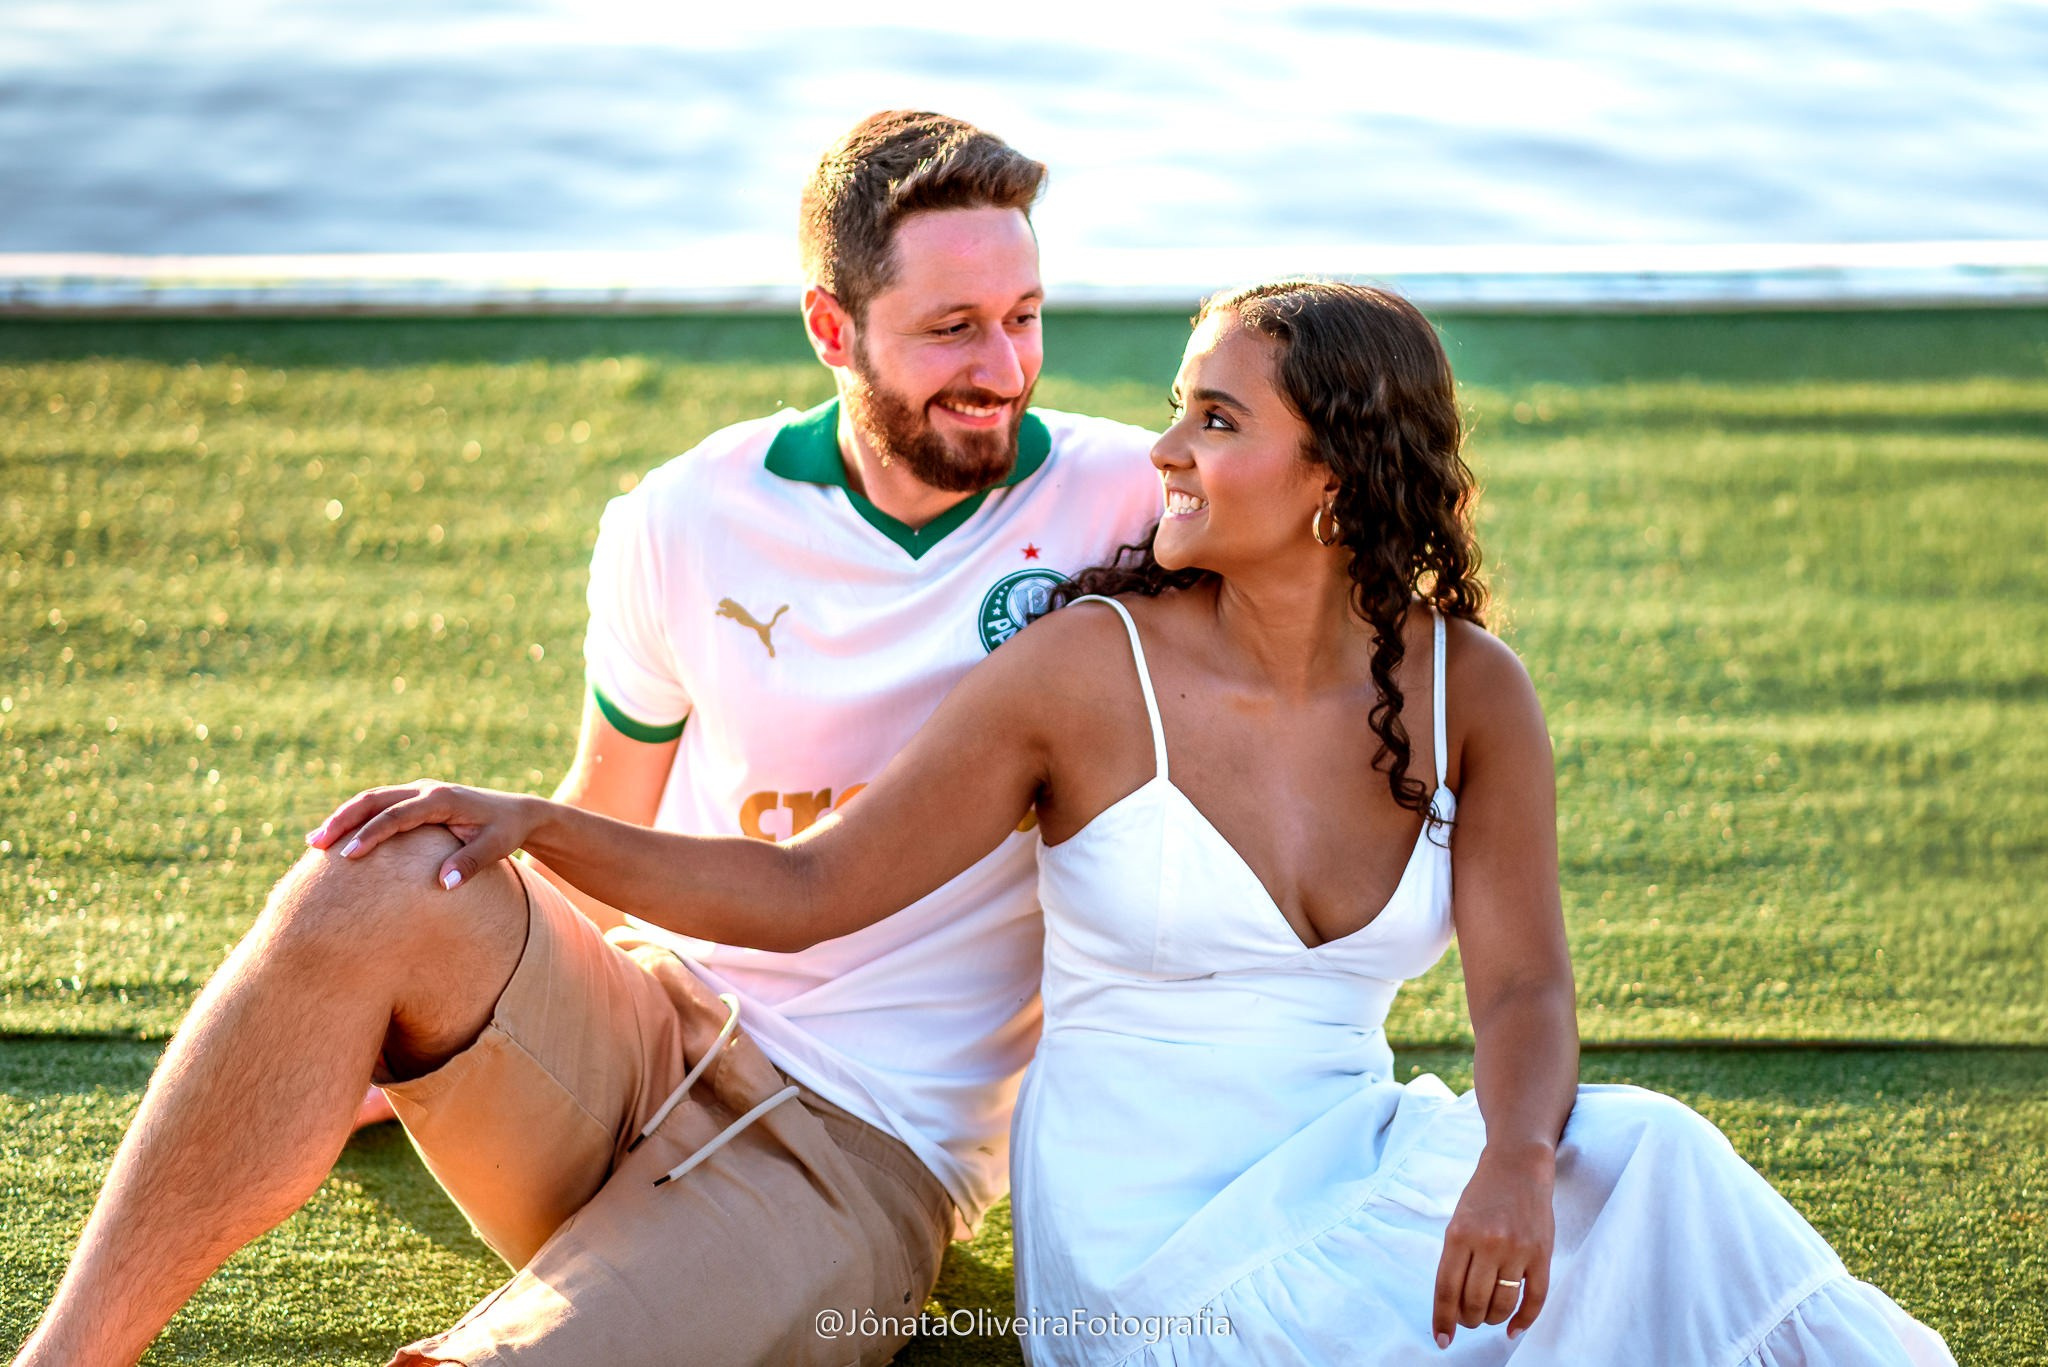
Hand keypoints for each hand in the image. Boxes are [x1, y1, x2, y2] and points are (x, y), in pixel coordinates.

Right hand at [305, 780, 539, 890]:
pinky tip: (336, 838)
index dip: (371, 833)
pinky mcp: (415, 798)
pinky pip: (379, 804)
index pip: (398, 815)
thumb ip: (471, 863)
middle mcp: (426, 789)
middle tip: (316, 845)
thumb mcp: (496, 847)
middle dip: (343, 820)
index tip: (349, 855)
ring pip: (371, 799)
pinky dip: (355, 818)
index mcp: (442, 799)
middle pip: (374, 799)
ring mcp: (418, 791)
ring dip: (343, 817)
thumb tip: (444, 884)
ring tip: (314, 842)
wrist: (517, 812)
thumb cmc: (505, 831)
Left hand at [1432, 1142, 1553, 1348]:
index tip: (1441, 1339)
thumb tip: (1453, 1305)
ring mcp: (1517, 1249)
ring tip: (1487, 1316)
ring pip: (1503, 1304)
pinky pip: (1534, 1298)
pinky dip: (1523, 1320)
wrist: (1518, 1166)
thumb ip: (1455, 1259)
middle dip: (1468, 1319)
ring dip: (1492, 1319)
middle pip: (1474, 1302)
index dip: (1443, 1319)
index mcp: (1459, 1234)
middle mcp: (1488, 1243)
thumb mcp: (1458, 1222)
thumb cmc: (1483, 1196)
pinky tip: (1513, 1329)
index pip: (1447, 1289)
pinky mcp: (1542, 1253)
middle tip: (1468, 1319)